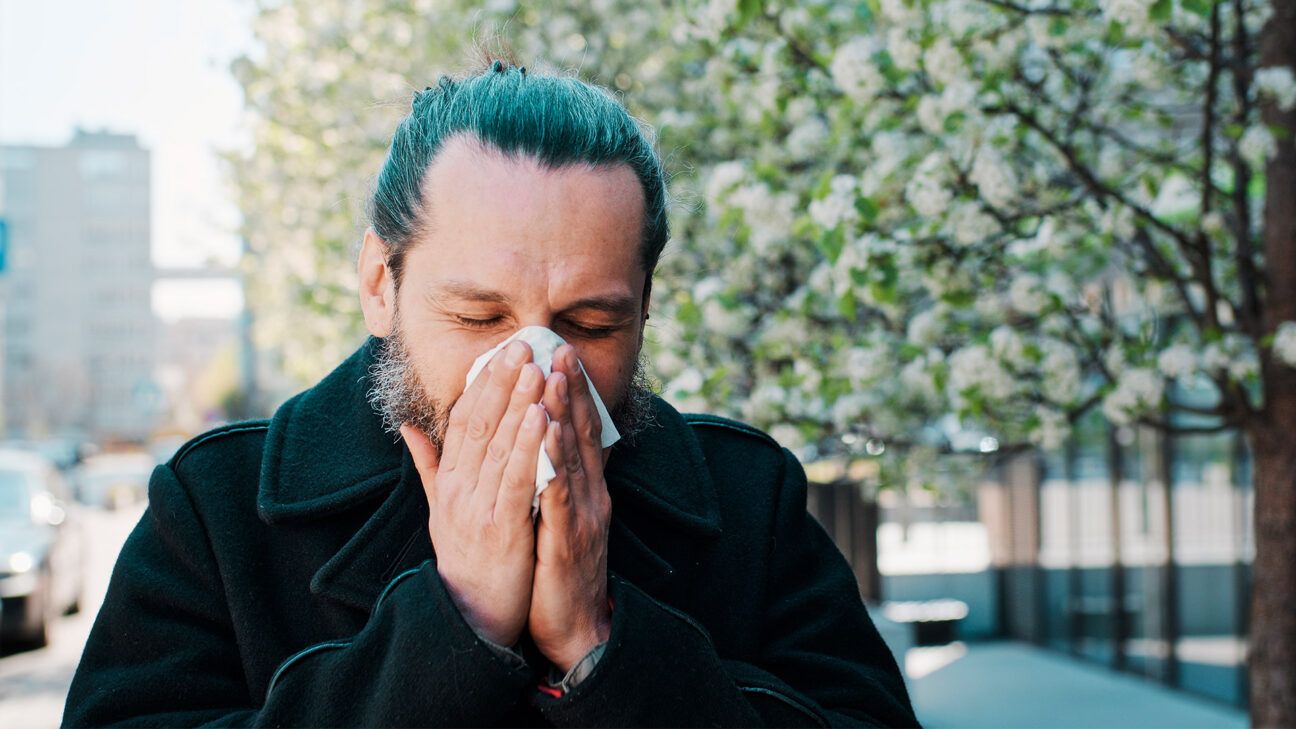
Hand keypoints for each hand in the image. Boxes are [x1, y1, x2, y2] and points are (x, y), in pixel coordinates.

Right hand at [401, 340, 545, 646]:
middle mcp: (458, 490)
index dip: (484, 383)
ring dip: (519, 403)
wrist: (472, 618)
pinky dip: (528, 445)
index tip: (503, 351)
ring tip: (536, 369)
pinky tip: (543, 417)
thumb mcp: (441, 510)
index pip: (464, 420)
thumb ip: (430, 466)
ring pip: (498, 445)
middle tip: (523, 344)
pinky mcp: (500, 529)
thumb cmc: (467, 561)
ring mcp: (477, 509)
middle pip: (480, 424)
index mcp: (449, 482)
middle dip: (502, 381)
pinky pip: (516, 479)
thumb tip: (410, 427)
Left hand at [529, 344, 613, 672]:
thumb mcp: (557, 517)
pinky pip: (560, 497)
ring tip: (551, 379)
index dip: (570, 392)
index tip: (558, 354)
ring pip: (572, 458)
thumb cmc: (557, 569)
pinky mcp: (568, 541)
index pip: (578, 431)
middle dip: (569, 390)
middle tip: (559, 349)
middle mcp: (591, 496)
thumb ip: (551, 479)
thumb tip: (545, 445)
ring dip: (563, 416)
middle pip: (580, 434)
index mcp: (584, 489)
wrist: (572, 626)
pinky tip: (545, 439)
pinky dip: (554, 465)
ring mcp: (582, 517)